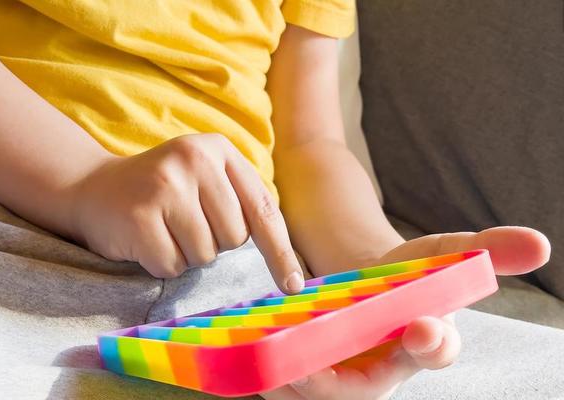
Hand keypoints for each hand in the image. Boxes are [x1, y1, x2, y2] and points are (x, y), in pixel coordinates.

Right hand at [68, 133, 303, 292]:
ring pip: (205, 255)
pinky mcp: (140, 214)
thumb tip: (289, 262)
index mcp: (218, 150)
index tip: (294, 285)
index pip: (263, 209)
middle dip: (215, 243)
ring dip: (187, 254)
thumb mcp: (207, 181)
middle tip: (185, 223)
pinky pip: (173, 265)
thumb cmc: (164, 194)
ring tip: (165, 229)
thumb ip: (243, 204)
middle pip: (235, 236)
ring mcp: (165, 185)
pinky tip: (146, 238)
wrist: (94, 189)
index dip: (281, 252)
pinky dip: (162, 263)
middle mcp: (194, 159)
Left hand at [261, 226, 550, 399]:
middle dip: (335, 384)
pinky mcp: (313, 374)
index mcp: (420, 341)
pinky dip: (273, 380)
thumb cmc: (404, 274)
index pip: (434, 351)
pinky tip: (254, 368)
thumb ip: (485, 250)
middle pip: (361, 389)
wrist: (365, 288)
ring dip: (293, 386)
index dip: (433, 344)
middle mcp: (383, 366)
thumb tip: (541, 243)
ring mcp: (345, 375)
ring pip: (319, 395)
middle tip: (307, 370)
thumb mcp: (440, 254)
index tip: (424, 328)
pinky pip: (292, 388)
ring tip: (269, 369)